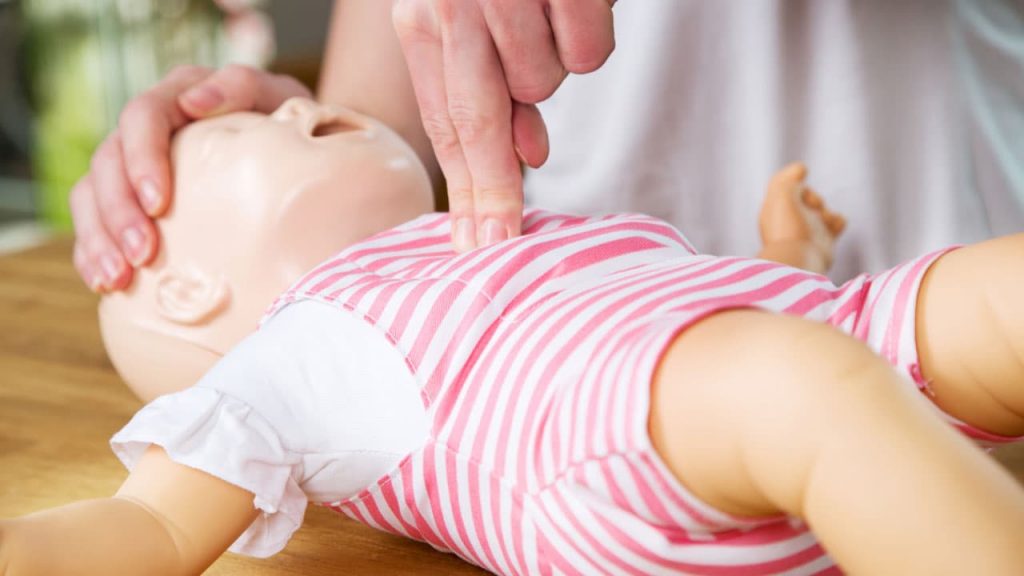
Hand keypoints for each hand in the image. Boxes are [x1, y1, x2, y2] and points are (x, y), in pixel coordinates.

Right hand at [72, 64, 310, 291]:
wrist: (298, 156)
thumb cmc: (289, 124)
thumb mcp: (278, 96)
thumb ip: (242, 86)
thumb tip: (194, 102)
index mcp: (176, 96)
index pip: (141, 118)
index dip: (142, 160)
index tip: (158, 204)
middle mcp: (145, 129)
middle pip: (108, 163)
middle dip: (119, 212)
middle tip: (143, 255)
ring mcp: (132, 166)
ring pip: (91, 195)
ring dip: (100, 239)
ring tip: (117, 279)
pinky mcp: (130, 202)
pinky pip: (94, 224)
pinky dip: (94, 254)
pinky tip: (107, 285)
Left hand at [392, 0, 615, 250]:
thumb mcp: (487, 21)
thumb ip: (496, 87)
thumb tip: (526, 158)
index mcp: (424, 18)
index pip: (444, 123)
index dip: (463, 188)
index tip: (472, 241)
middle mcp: (451, 4)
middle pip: (476, 122)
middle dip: (493, 189)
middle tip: (500, 242)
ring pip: (538, 84)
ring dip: (554, 65)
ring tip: (552, 23)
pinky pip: (584, 54)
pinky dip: (590, 37)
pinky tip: (577, 8)